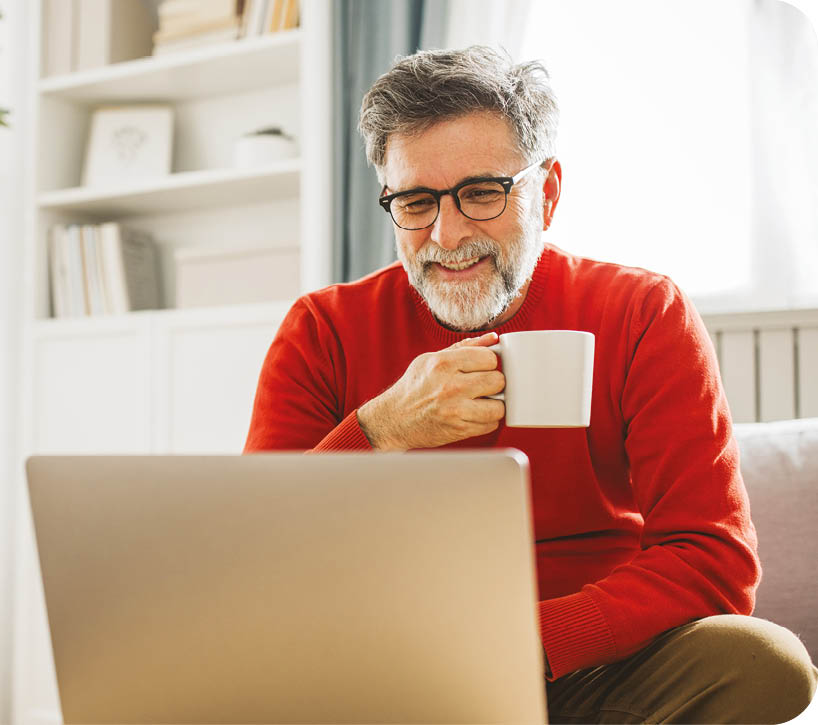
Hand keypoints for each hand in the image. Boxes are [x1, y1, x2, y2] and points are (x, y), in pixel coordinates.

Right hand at [356, 332, 505, 449]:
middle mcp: (450, 386)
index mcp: (443, 363)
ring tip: (481, 401)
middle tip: (483, 385)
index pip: (489, 358)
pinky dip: (486, 421)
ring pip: (499, 406)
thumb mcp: (432, 359)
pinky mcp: (459, 430)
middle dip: (494, 383)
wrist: (393, 419)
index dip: (489, 363)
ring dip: (494, 404)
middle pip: (498, 381)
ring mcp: (455, 410)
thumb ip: (465, 347)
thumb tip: (494, 339)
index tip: (483, 368)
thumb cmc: (414, 387)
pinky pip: (491, 425)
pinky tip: (474, 414)